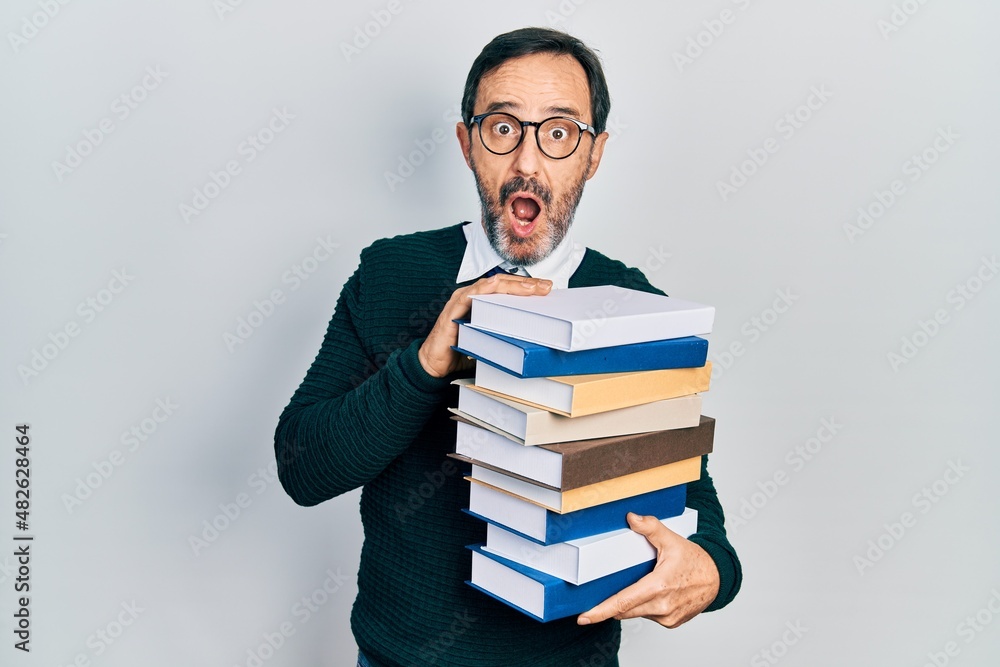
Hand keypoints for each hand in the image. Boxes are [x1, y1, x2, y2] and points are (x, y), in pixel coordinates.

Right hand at [417, 274, 552, 377]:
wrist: (435, 364)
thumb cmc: (460, 352)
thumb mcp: (489, 341)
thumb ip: (505, 335)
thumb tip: (532, 339)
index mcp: (481, 302)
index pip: (507, 288)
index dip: (527, 286)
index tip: (546, 289)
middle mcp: (472, 296)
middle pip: (503, 283)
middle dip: (526, 283)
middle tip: (546, 287)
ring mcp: (462, 300)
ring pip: (491, 285)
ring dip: (513, 285)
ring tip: (532, 288)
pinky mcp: (453, 309)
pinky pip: (471, 294)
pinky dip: (485, 289)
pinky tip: (498, 286)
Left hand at [577, 513, 719, 627]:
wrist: (717, 579)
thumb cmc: (695, 561)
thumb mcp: (672, 539)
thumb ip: (650, 527)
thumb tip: (631, 517)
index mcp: (659, 586)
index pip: (623, 602)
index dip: (600, 611)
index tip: (584, 617)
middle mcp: (662, 605)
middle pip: (625, 610)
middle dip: (610, 606)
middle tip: (596, 600)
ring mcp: (667, 617)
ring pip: (636, 613)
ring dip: (631, 602)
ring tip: (639, 584)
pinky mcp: (670, 622)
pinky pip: (649, 615)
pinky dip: (644, 606)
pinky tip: (651, 593)